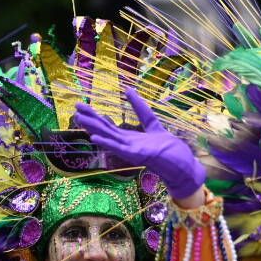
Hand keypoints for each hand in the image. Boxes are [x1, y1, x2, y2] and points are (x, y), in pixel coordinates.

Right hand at [72, 87, 204, 200]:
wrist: (185, 170)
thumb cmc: (172, 151)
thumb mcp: (154, 124)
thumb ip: (141, 109)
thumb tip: (128, 90)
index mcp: (131, 138)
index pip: (110, 125)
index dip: (97, 115)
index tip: (82, 104)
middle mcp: (128, 144)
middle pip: (106, 130)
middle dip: (90, 118)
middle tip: (75, 107)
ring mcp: (132, 151)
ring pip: (109, 137)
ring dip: (94, 128)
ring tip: (79, 118)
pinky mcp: (139, 156)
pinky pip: (120, 149)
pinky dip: (106, 143)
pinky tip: (94, 138)